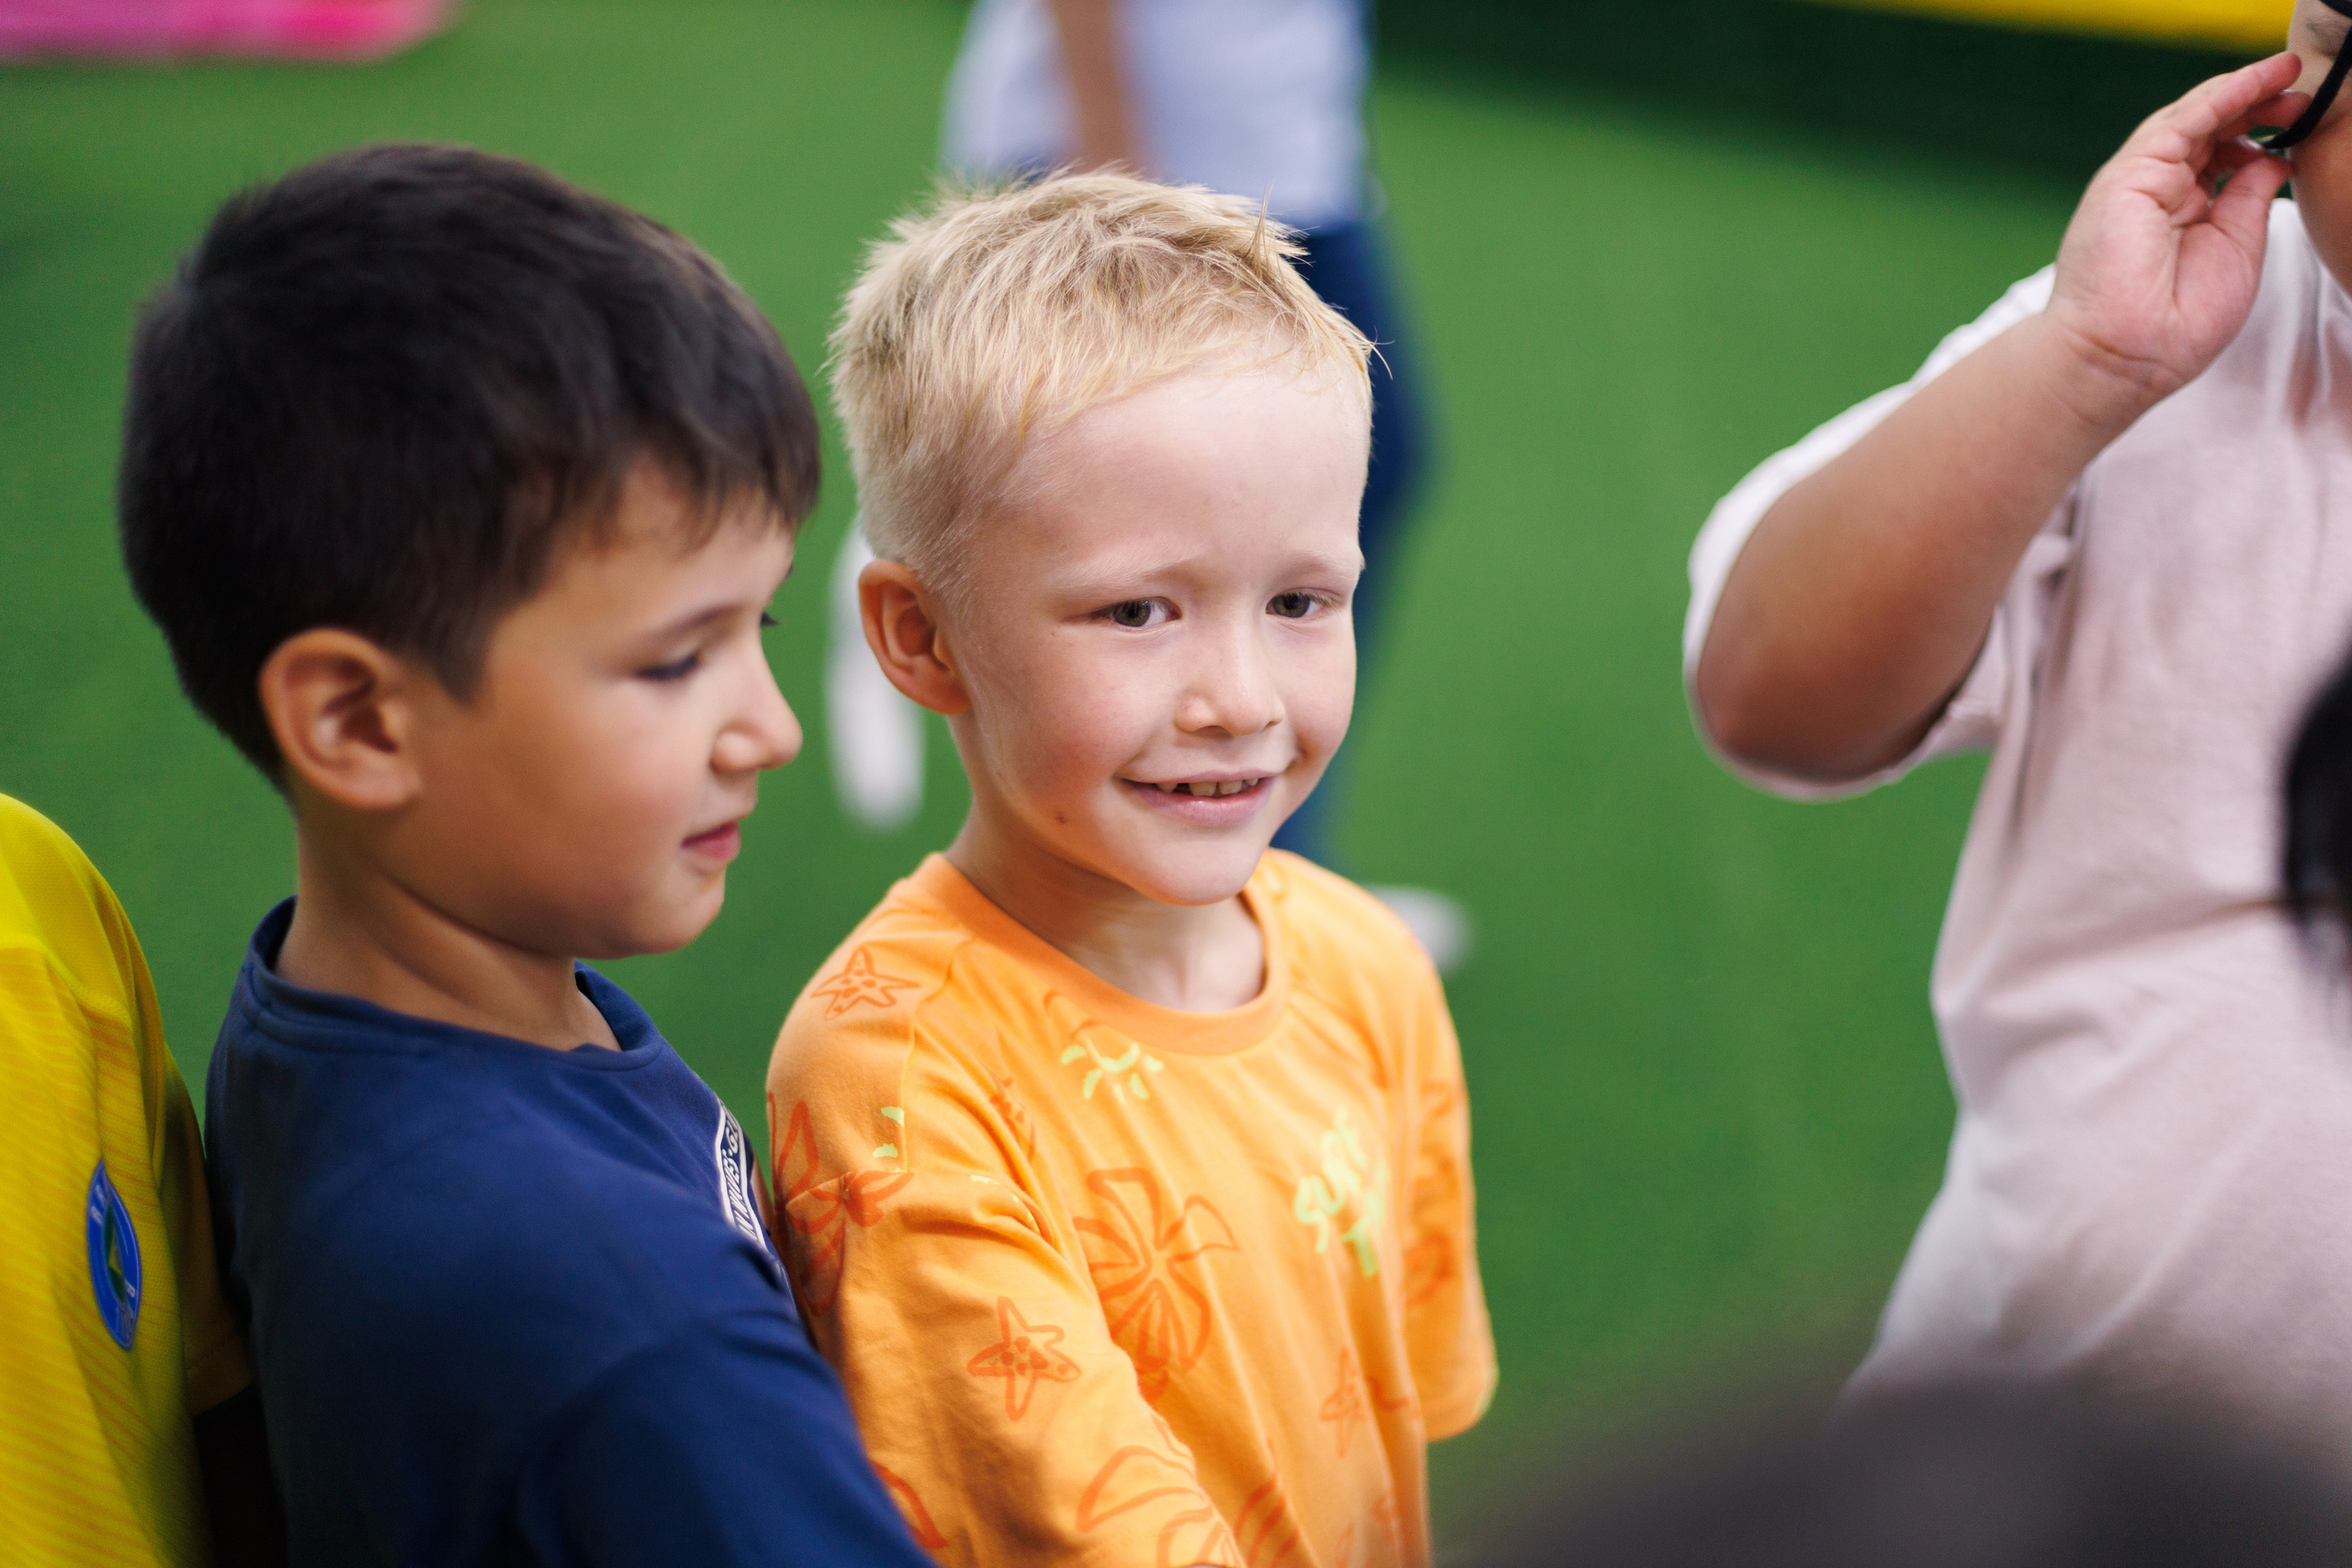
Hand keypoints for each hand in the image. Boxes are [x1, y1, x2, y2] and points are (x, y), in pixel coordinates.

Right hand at [2044, 53, 2305, 420]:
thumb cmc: (2174, 326)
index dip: (2262, 132)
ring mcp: (2142, 181)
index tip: (2300, 119)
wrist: (2123, 356)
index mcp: (2185, 211)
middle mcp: (2161, 190)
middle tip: (2302, 92)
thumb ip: (2250, 201)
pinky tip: (2256, 82)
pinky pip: (2181, 122)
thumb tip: (2274, 158)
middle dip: (2259, 106)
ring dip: (2245, 92)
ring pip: (2197, 118)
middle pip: (2213, 129)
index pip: (2224, 154)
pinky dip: (2221, 97)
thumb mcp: (2236, 251)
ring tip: (2288, 75)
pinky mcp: (2130, 175)